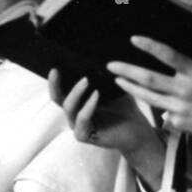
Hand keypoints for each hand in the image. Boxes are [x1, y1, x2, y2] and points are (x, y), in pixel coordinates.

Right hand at [51, 69, 166, 191]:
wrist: (137, 128)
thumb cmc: (124, 107)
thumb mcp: (112, 87)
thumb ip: (102, 76)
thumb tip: (95, 55)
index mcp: (77, 104)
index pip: (60, 92)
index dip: (54, 81)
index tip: (54, 67)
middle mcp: (74, 115)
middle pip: (58, 99)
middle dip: (56, 84)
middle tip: (58, 71)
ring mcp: (77, 126)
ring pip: (68, 108)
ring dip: (76, 92)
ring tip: (86, 80)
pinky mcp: (84, 136)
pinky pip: (82, 119)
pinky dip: (88, 106)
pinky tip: (96, 94)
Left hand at [107, 37, 191, 151]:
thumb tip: (174, 62)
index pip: (169, 55)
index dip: (149, 46)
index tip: (134, 39)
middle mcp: (186, 91)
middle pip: (148, 79)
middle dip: (126, 71)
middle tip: (112, 65)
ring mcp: (180, 109)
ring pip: (148, 97)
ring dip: (130, 88)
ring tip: (119, 80)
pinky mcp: (178, 123)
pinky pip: (164, 112)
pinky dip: (161, 106)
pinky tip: (162, 104)